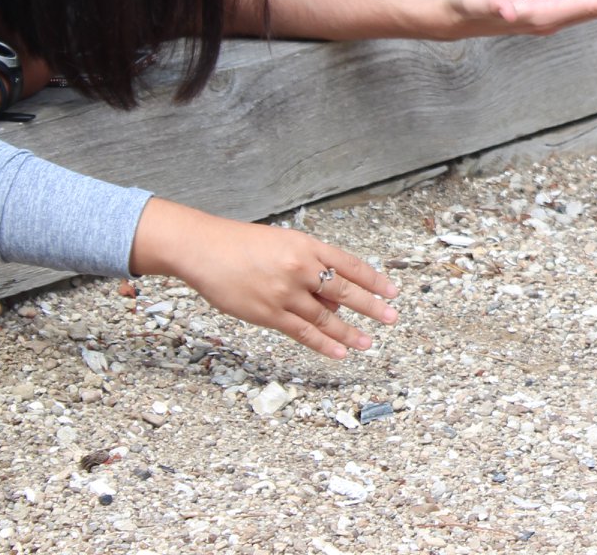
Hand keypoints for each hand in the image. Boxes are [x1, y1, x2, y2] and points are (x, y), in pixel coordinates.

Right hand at [136, 203, 398, 359]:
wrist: (205, 249)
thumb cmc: (242, 244)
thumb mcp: (283, 243)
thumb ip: (309, 266)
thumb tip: (333, 298)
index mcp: (306, 246)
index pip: (349, 264)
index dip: (373, 279)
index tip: (392, 291)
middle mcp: (300, 268)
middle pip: (344, 290)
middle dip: (371, 306)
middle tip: (392, 317)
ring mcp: (285, 292)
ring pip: (325, 317)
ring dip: (349, 332)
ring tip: (368, 342)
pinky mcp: (268, 314)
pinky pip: (302, 333)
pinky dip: (323, 344)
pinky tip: (340, 352)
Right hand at [437, 0, 596, 37]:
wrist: (455, 18)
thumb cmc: (465, 6)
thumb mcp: (475, 1)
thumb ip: (491, 5)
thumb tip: (510, 11)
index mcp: (540, 15)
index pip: (584, 8)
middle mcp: (548, 21)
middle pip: (593, 12)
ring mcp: (546, 19)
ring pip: (587, 11)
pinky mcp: (542, 13)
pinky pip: (576, 8)